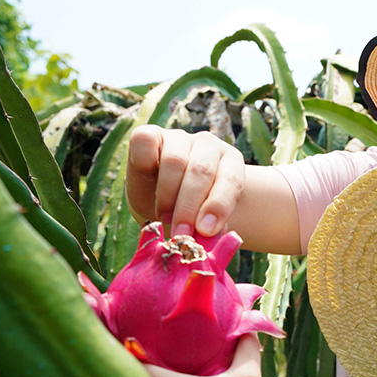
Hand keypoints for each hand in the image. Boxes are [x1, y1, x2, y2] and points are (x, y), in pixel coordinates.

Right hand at [126, 126, 244, 237]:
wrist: (163, 199)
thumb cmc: (192, 212)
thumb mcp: (206, 221)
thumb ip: (210, 229)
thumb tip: (207, 243)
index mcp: (231, 162)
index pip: (231, 180)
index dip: (219, 206)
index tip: (206, 231)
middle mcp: (208, 145)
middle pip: (201, 171)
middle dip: (189, 207)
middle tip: (181, 233)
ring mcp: (180, 137)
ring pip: (175, 160)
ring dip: (167, 195)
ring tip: (164, 217)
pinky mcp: (151, 134)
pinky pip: (146, 140)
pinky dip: (145, 160)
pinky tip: (147, 179)